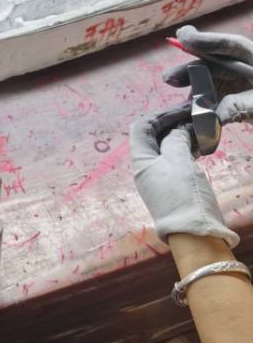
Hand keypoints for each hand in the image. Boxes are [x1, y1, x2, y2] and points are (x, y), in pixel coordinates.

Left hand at [130, 103, 238, 246]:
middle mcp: (146, 168)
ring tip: (202, 126)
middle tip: (195, 114)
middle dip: (173, 122)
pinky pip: (177, 159)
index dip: (160, 114)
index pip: (142, 127)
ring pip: (168, 147)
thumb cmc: (183, 195)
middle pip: (154, 136)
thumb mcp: (178, 159)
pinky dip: (187, 147)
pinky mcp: (174, 185)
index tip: (182, 109)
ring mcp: (160, 178)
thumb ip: (176, 138)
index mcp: (140, 161)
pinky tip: (202, 143)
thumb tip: (178, 130)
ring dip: (182, 134)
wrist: (195, 233)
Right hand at [164, 25, 252, 123]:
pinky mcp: (233, 100)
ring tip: (177, 106)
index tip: (183, 37)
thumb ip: (240, 106)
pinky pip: (212, 101)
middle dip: (189, 71)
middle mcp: (244, 68)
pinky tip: (186, 114)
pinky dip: (199, 108)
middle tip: (168, 79)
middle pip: (213, 65)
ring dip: (192, 92)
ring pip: (209, 83)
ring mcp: (238, 84)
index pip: (231, 45)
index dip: (207, 41)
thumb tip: (214, 115)